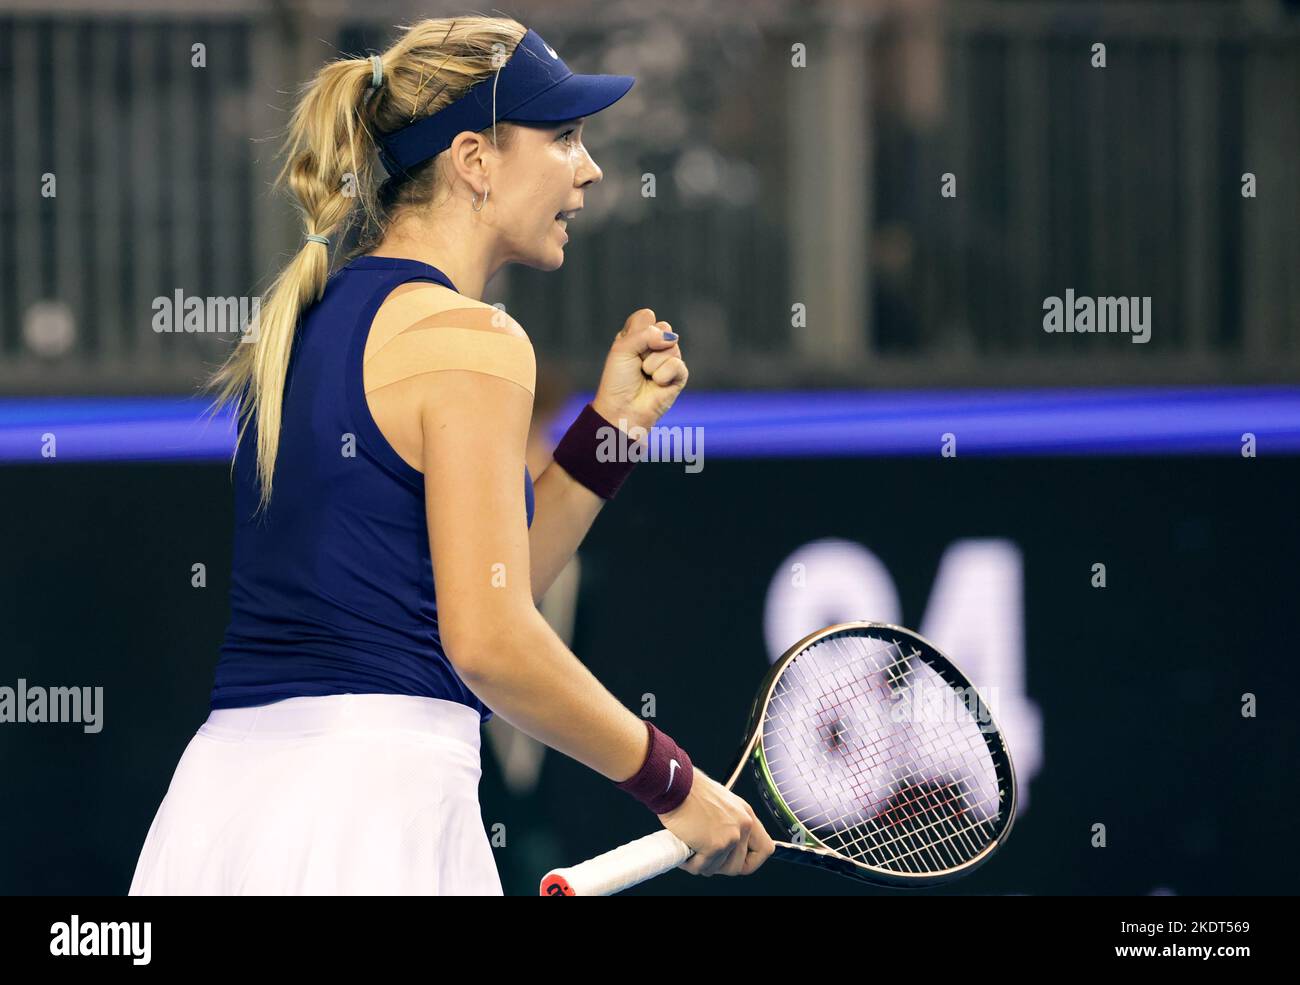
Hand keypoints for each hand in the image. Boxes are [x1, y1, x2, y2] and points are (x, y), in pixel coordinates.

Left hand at [590, 309, 687, 434]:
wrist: (623, 409)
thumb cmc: (618, 381)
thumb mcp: (622, 349)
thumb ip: (644, 334)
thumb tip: (671, 338)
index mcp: (637, 336)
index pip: (646, 316)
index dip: (637, 330)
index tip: (627, 348)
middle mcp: (654, 346)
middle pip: (663, 327)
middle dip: (647, 345)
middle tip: (638, 363)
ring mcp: (668, 360)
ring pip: (671, 346)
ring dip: (652, 363)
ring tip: (646, 375)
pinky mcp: (679, 375)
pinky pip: (677, 364)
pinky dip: (663, 375)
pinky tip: (657, 384)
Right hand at [657, 770, 774, 876]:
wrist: (676, 785)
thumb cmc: (690, 791)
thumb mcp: (720, 803)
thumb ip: (729, 823)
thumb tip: (725, 845)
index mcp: (746, 814)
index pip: (764, 848)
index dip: (751, 860)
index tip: (736, 862)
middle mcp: (743, 825)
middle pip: (740, 865)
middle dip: (720, 865)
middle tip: (704, 856)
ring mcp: (731, 837)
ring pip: (720, 869)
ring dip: (704, 864)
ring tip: (691, 851)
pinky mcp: (715, 846)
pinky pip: (703, 867)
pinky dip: (690, 863)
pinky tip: (684, 850)